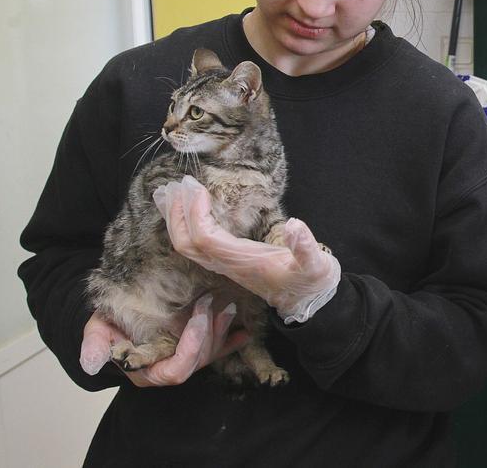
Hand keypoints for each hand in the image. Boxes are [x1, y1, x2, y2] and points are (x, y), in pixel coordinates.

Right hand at [79, 295, 245, 386]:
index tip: (197, 319)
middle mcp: (169, 369)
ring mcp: (184, 359)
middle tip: (212, 304)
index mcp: (148, 371)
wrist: (117, 317)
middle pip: (198, 361)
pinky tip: (244, 331)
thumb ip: (95, 346)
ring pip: (210, 354)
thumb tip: (91, 364)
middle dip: (209, 334)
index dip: (191, 347)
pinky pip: (219, 350)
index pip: (177, 371)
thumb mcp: (96, 332)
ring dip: (221, 331)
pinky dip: (232, 341)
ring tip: (227, 307)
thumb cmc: (107, 325)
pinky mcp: (196, 349)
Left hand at [153, 176, 340, 323]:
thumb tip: (294, 224)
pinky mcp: (227, 262)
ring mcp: (224, 265)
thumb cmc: (311, 281)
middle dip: (176, 214)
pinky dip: (185, 225)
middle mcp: (227, 265)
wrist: (309, 302)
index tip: (199, 188)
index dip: (196, 214)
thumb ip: (306, 247)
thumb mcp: (316, 265)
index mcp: (243, 262)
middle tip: (176, 184)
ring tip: (170, 193)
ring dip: (176, 219)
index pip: (205, 238)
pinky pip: (196, 245)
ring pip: (187, 246)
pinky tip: (185, 211)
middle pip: (185, 244)